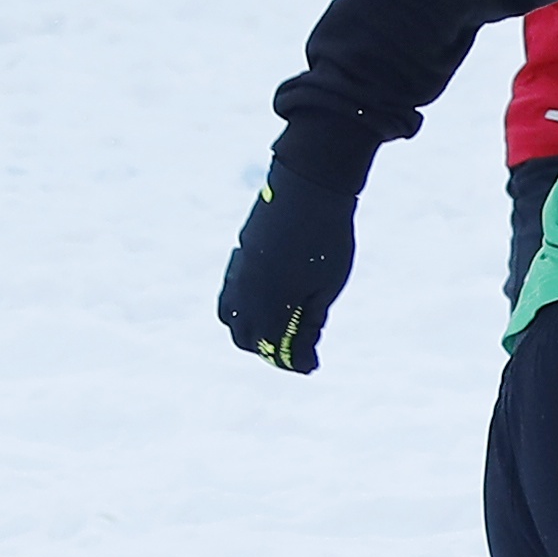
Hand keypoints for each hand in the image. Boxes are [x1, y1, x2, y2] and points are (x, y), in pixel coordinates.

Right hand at [219, 166, 358, 372]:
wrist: (309, 191)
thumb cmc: (326, 241)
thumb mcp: (326, 287)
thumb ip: (310, 322)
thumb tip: (303, 353)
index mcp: (267, 305)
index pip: (271, 349)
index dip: (291, 362)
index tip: (311, 365)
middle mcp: (244, 293)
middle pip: (246, 338)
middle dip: (269, 349)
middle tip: (297, 349)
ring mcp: (237, 274)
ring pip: (232, 317)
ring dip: (253, 328)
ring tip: (282, 326)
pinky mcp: (239, 258)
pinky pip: (230, 295)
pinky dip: (244, 308)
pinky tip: (269, 302)